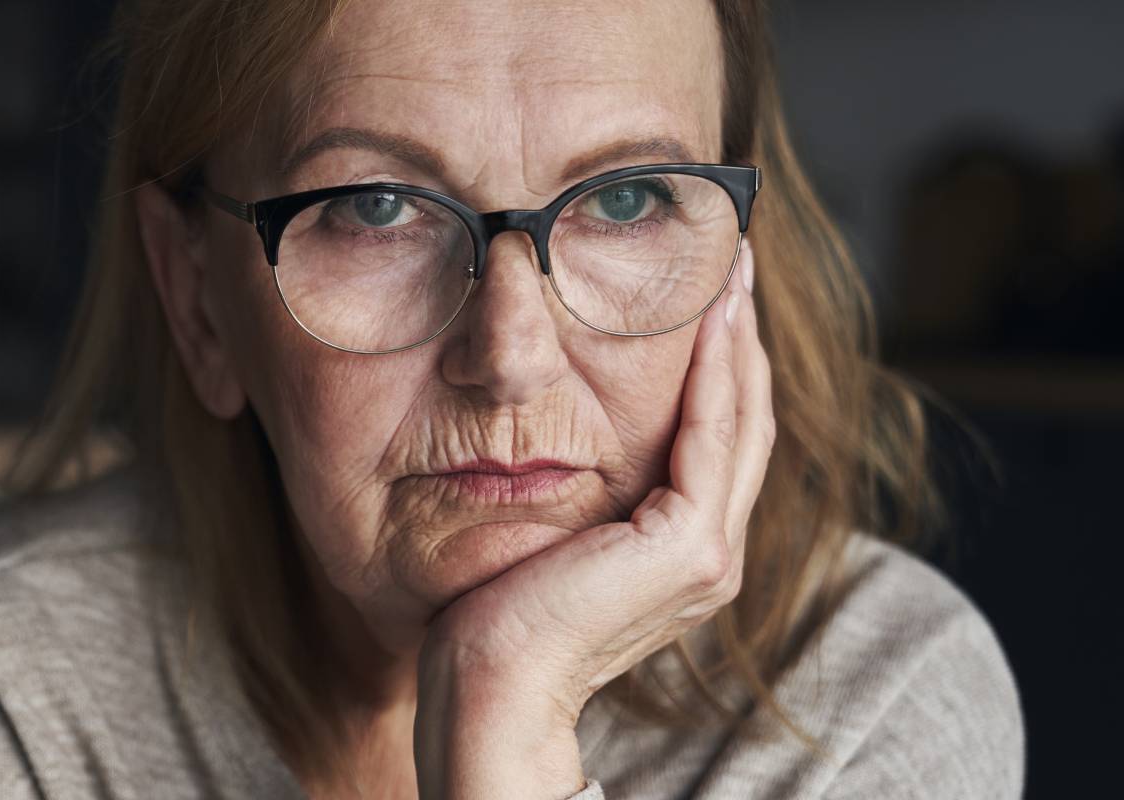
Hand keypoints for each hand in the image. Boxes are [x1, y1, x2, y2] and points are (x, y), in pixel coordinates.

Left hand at [413, 244, 774, 799]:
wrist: (486, 684)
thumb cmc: (489, 615)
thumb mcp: (542, 533)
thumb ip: (573, 491)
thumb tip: (542, 429)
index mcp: (680, 552)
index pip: (713, 436)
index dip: (718, 361)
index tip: (709, 289)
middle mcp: (709, 554)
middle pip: (741, 419)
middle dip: (739, 334)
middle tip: (735, 256)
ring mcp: (709, 555)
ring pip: (739, 418)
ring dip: (738, 337)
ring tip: (733, 267)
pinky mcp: (691, 550)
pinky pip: (712, 435)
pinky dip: (715, 371)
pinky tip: (711, 315)